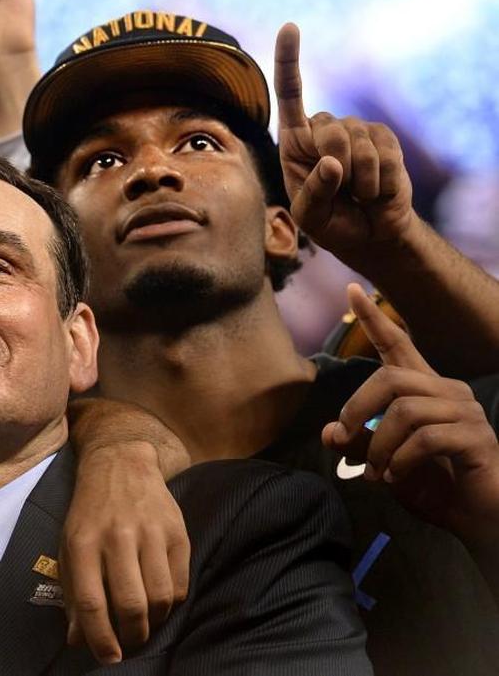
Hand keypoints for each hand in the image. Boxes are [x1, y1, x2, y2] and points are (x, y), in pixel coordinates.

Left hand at [61, 440, 188, 662]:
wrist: (120, 464)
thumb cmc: (90, 513)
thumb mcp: (69, 546)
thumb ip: (72, 592)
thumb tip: (78, 640)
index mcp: (83, 542)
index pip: (91, 601)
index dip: (100, 637)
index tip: (107, 656)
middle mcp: (117, 537)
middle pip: (130, 604)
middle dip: (131, 636)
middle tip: (128, 643)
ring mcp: (150, 533)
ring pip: (160, 598)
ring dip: (153, 623)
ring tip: (144, 624)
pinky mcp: (177, 532)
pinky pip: (181, 584)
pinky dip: (172, 604)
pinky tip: (160, 601)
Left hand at [273, 23, 417, 266]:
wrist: (368, 234)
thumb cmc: (329, 222)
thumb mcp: (309, 215)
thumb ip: (314, 190)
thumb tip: (333, 162)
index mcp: (295, 141)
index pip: (290, 95)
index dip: (289, 60)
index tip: (290, 26)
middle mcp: (324, 129)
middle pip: (327, 129)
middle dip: (333, 165)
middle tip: (340, 191)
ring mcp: (357, 130)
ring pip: (357, 144)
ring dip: (358, 181)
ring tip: (357, 194)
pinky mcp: (384, 139)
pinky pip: (383, 154)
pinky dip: (378, 181)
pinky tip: (375, 191)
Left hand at [322, 284, 498, 547]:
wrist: (481, 520)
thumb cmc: (435, 488)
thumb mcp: (384, 464)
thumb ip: (359, 444)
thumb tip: (329, 431)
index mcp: (425, 391)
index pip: (399, 345)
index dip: (375, 319)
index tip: (351, 289)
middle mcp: (448, 392)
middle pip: (390, 379)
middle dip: (357, 410)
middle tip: (345, 441)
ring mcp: (465, 413)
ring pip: (405, 411)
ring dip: (379, 447)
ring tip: (376, 474)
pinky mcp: (476, 439)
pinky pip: (425, 439)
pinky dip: (400, 461)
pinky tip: (396, 478)